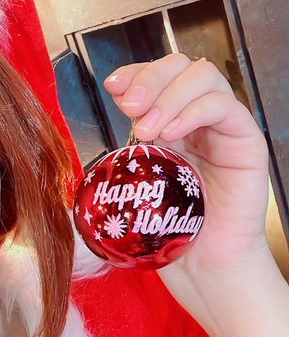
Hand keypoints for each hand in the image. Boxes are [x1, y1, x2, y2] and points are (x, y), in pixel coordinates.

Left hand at [103, 53, 270, 288]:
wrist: (203, 269)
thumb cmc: (169, 234)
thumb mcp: (134, 186)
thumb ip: (123, 155)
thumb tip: (90, 134)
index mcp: (174, 123)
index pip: (160, 77)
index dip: (137, 72)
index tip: (112, 86)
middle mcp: (200, 120)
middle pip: (181, 66)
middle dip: (150, 78)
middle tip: (130, 108)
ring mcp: (225, 128)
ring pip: (204, 77)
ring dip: (168, 95)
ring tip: (146, 130)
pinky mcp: (247, 142)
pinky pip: (225, 107)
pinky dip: (193, 111)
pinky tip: (171, 134)